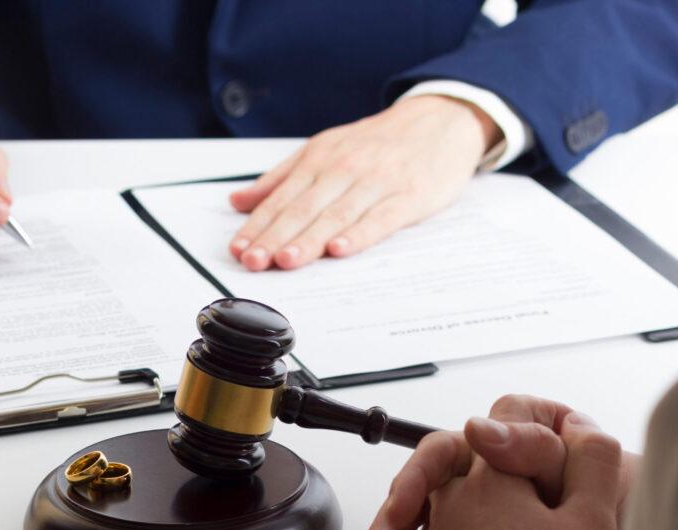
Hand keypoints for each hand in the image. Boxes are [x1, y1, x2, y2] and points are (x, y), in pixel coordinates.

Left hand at [228, 95, 501, 269]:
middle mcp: (344, 169)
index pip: (281, 198)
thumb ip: (280, 178)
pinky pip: (380, 218)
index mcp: (319, 159)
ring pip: (336, 215)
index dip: (258, 225)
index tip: (238, 249)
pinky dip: (359, 235)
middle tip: (253, 261)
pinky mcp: (409, 196)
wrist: (440, 119)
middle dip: (275, 237)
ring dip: (309, 240)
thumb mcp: (323, 149)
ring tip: (285, 260)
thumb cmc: (376, 142)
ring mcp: (377, 182)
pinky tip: (340, 250)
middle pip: (303, 209)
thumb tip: (238, 201)